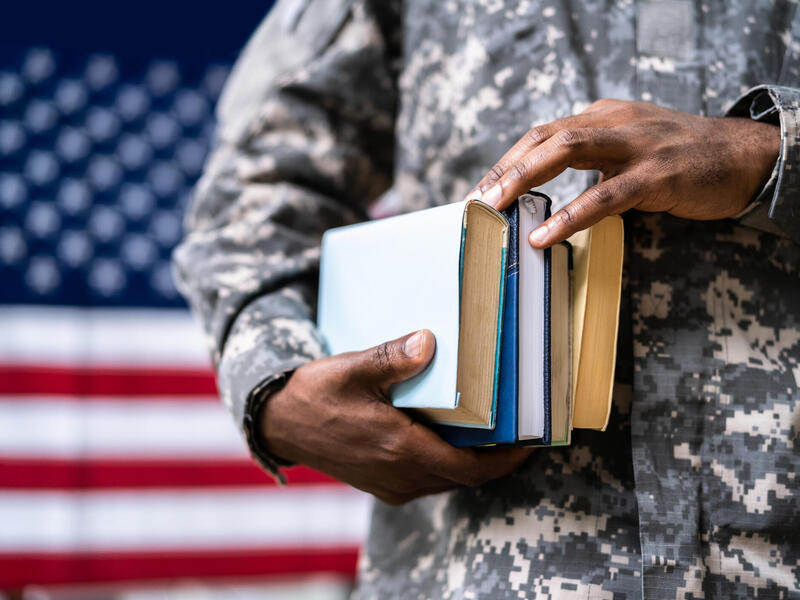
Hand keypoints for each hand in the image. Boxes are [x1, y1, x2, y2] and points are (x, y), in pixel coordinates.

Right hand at [258, 329, 531, 503]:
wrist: (278, 423)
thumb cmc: (314, 395)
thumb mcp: (352, 369)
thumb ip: (392, 356)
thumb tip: (429, 340)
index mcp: (399, 448)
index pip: (470, 469)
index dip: (506, 460)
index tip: (531, 442)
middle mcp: (399, 474)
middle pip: (464, 477)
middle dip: (495, 460)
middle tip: (518, 431)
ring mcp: (389, 483)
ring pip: (445, 480)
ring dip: (471, 463)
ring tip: (491, 433)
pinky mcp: (380, 482)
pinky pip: (426, 479)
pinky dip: (446, 464)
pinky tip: (449, 438)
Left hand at [466, 99, 779, 246]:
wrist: (744, 155)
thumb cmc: (681, 157)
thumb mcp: (629, 149)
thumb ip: (592, 164)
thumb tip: (548, 195)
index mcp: (602, 115)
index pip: (542, 134)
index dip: (508, 161)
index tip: (482, 189)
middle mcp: (613, 121)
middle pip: (545, 137)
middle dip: (506, 169)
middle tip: (477, 200)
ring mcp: (635, 145)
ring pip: (567, 152)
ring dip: (524, 179)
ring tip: (496, 208)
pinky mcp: (657, 174)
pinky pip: (605, 196)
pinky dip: (570, 216)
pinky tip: (546, 235)